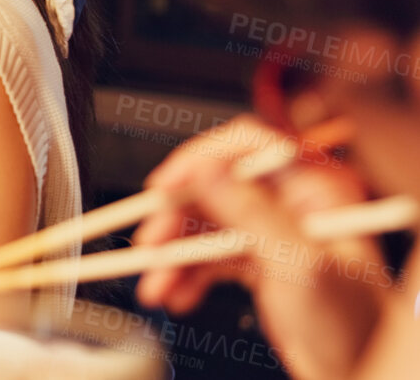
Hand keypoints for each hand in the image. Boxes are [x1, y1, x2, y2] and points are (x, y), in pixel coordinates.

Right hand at [137, 115, 385, 379]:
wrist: (356, 372)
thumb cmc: (351, 326)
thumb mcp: (297, 264)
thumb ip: (250, 212)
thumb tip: (205, 170)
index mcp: (312, 188)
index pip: (245, 147)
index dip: (199, 160)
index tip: (164, 187)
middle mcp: (291, 203)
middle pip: (214, 189)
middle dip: (175, 221)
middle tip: (150, 246)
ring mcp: (273, 232)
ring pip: (204, 226)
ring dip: (173, 256)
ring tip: (155, 285)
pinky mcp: (258, 261)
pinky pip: (208, 257)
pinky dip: (186, 276)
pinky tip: (176, 295)